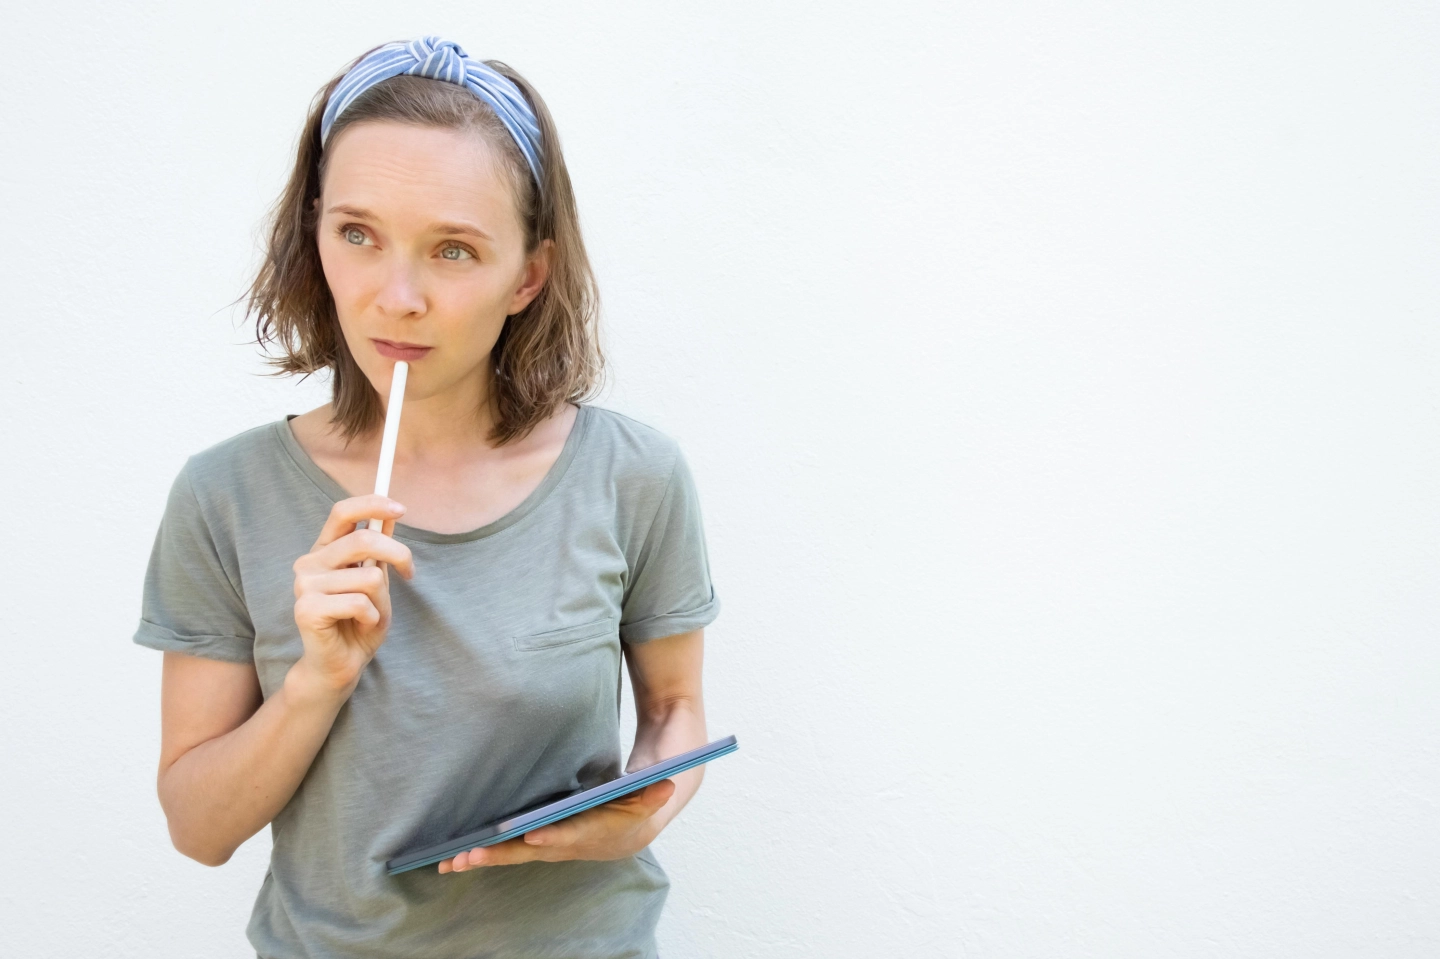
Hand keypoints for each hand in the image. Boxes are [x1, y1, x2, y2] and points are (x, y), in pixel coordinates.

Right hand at [289, 494, 413, 694]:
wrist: (341, 665)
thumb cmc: (359, 623)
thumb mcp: (376, 581)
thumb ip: (379, 551)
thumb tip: (391, 514)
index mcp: (324, 551)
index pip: (342, 512)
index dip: (372, 504)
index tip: (401, 509)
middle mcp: (309, 563)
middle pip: (363, 540)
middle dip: (398, 554)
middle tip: (409, 572)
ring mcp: (304, 585)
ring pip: (368, 577)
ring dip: (382, 599)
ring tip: (369, 614)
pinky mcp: (307, 609)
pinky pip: (359, 602)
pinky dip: (371, 616)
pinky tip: (360, 625)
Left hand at [438, 779, 676, 873]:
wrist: (633, 829)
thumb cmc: (638, 804)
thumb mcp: (651, 793)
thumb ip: (656, 790)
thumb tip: (667, 783)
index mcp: (595, 833)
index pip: (572, 834)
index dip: (554, 836)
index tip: (531, 836)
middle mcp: (570, 846)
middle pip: (532, 851)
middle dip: (502, 854)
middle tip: (469, 856)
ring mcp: (552, 848)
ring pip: (515, 855)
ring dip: (484, 859)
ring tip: (451, 862)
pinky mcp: (539, 845)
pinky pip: (509, 851)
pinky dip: (484, 855)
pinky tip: (455, 860)